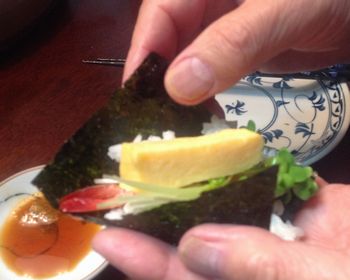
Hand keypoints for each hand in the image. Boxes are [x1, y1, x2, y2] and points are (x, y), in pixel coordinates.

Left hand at [93, 183, 349, 279]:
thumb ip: (275, 279)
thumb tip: (200, 247)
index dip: (148, 263)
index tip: (108, 237)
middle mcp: (262, 276)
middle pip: (199, 250)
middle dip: (157, 225)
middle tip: (117, 197)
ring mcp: (282, 240)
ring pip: (226, 215)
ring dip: (192, 193)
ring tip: (152, 170)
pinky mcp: (306, 211)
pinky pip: (263, 189)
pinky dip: (239, 172)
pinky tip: (214, 155)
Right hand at [124, 0, 349, 104]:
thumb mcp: (284, 10)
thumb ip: (234, 43)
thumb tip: (179, 87)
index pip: (158, 13)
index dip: (142, 55)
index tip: (135, 99)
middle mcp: (206, 2)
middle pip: (166, 41)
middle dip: (159, 82)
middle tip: (155, 122)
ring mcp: (221, 26)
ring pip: (185, 61)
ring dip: (181, 94)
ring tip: (180, 125)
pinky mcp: (234, 48)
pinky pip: (207, 72)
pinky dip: (202, 96)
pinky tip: (205, 115)